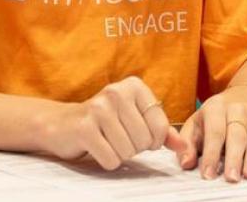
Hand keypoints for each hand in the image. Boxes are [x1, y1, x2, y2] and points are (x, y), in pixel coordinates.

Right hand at [38, 76, 187, 169]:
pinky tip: (98, 147)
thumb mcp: (135, 118)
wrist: (63, 123)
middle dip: (135, 148)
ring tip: (108, 141)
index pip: (160, 126)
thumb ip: (161, 131)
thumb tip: (184, 146)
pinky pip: (111, 159)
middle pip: (144, 140)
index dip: (154, 141)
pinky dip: (107, 160)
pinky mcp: (84, 127)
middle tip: (119, 138)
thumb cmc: (104, 122)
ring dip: (120, 154)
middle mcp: (116, 91)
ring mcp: (99, 108)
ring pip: (128, 151)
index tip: (140, 137)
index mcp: (133, 86)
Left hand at [177, 88, 246, 181]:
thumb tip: (186, 163)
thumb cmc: (208, 122)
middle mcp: (237, 110)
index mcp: (216, 107)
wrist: (231, 106)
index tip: (208, 174)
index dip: (211, 154)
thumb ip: (187, 145)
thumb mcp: (193, 127)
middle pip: (237, 135)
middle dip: (234, 158)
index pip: (215, 131)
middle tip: (231, 178)